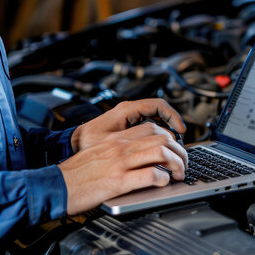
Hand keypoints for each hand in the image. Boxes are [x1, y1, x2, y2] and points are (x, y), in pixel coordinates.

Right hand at [57, 124, 187, 214]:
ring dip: (176, 164)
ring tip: (179, 174)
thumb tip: (139, 157)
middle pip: (162, 138)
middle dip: (180, 151)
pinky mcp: (119, 181)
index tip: (174, 148)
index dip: (169, 137)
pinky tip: (164, 183)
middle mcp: (120, 146)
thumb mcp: (97, 153)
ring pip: (161, 152)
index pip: (151, 127)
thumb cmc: (74, 174)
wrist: (55, 185)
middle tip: (183, 163)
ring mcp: (120, 162)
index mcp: (115, 139)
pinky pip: (151, 174)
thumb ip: (116, 150)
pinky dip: (163, 178)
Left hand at [71, 98, 185, 152]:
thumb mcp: (110, 143)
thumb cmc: (86, 144)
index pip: (158, 106)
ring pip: (156, 120)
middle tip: (180, 143)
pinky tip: (160, 148)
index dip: (173, 117)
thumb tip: (157, 144)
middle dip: (174, 126)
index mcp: (126, 111)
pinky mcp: (128, 126)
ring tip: (173, 147)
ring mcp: (129, 118)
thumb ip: (132, 142)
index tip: (181, 131)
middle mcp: (129, 111)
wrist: (72, 146)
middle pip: (161, 112)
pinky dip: (158, 135)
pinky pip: (149, 126)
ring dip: (167, 131)